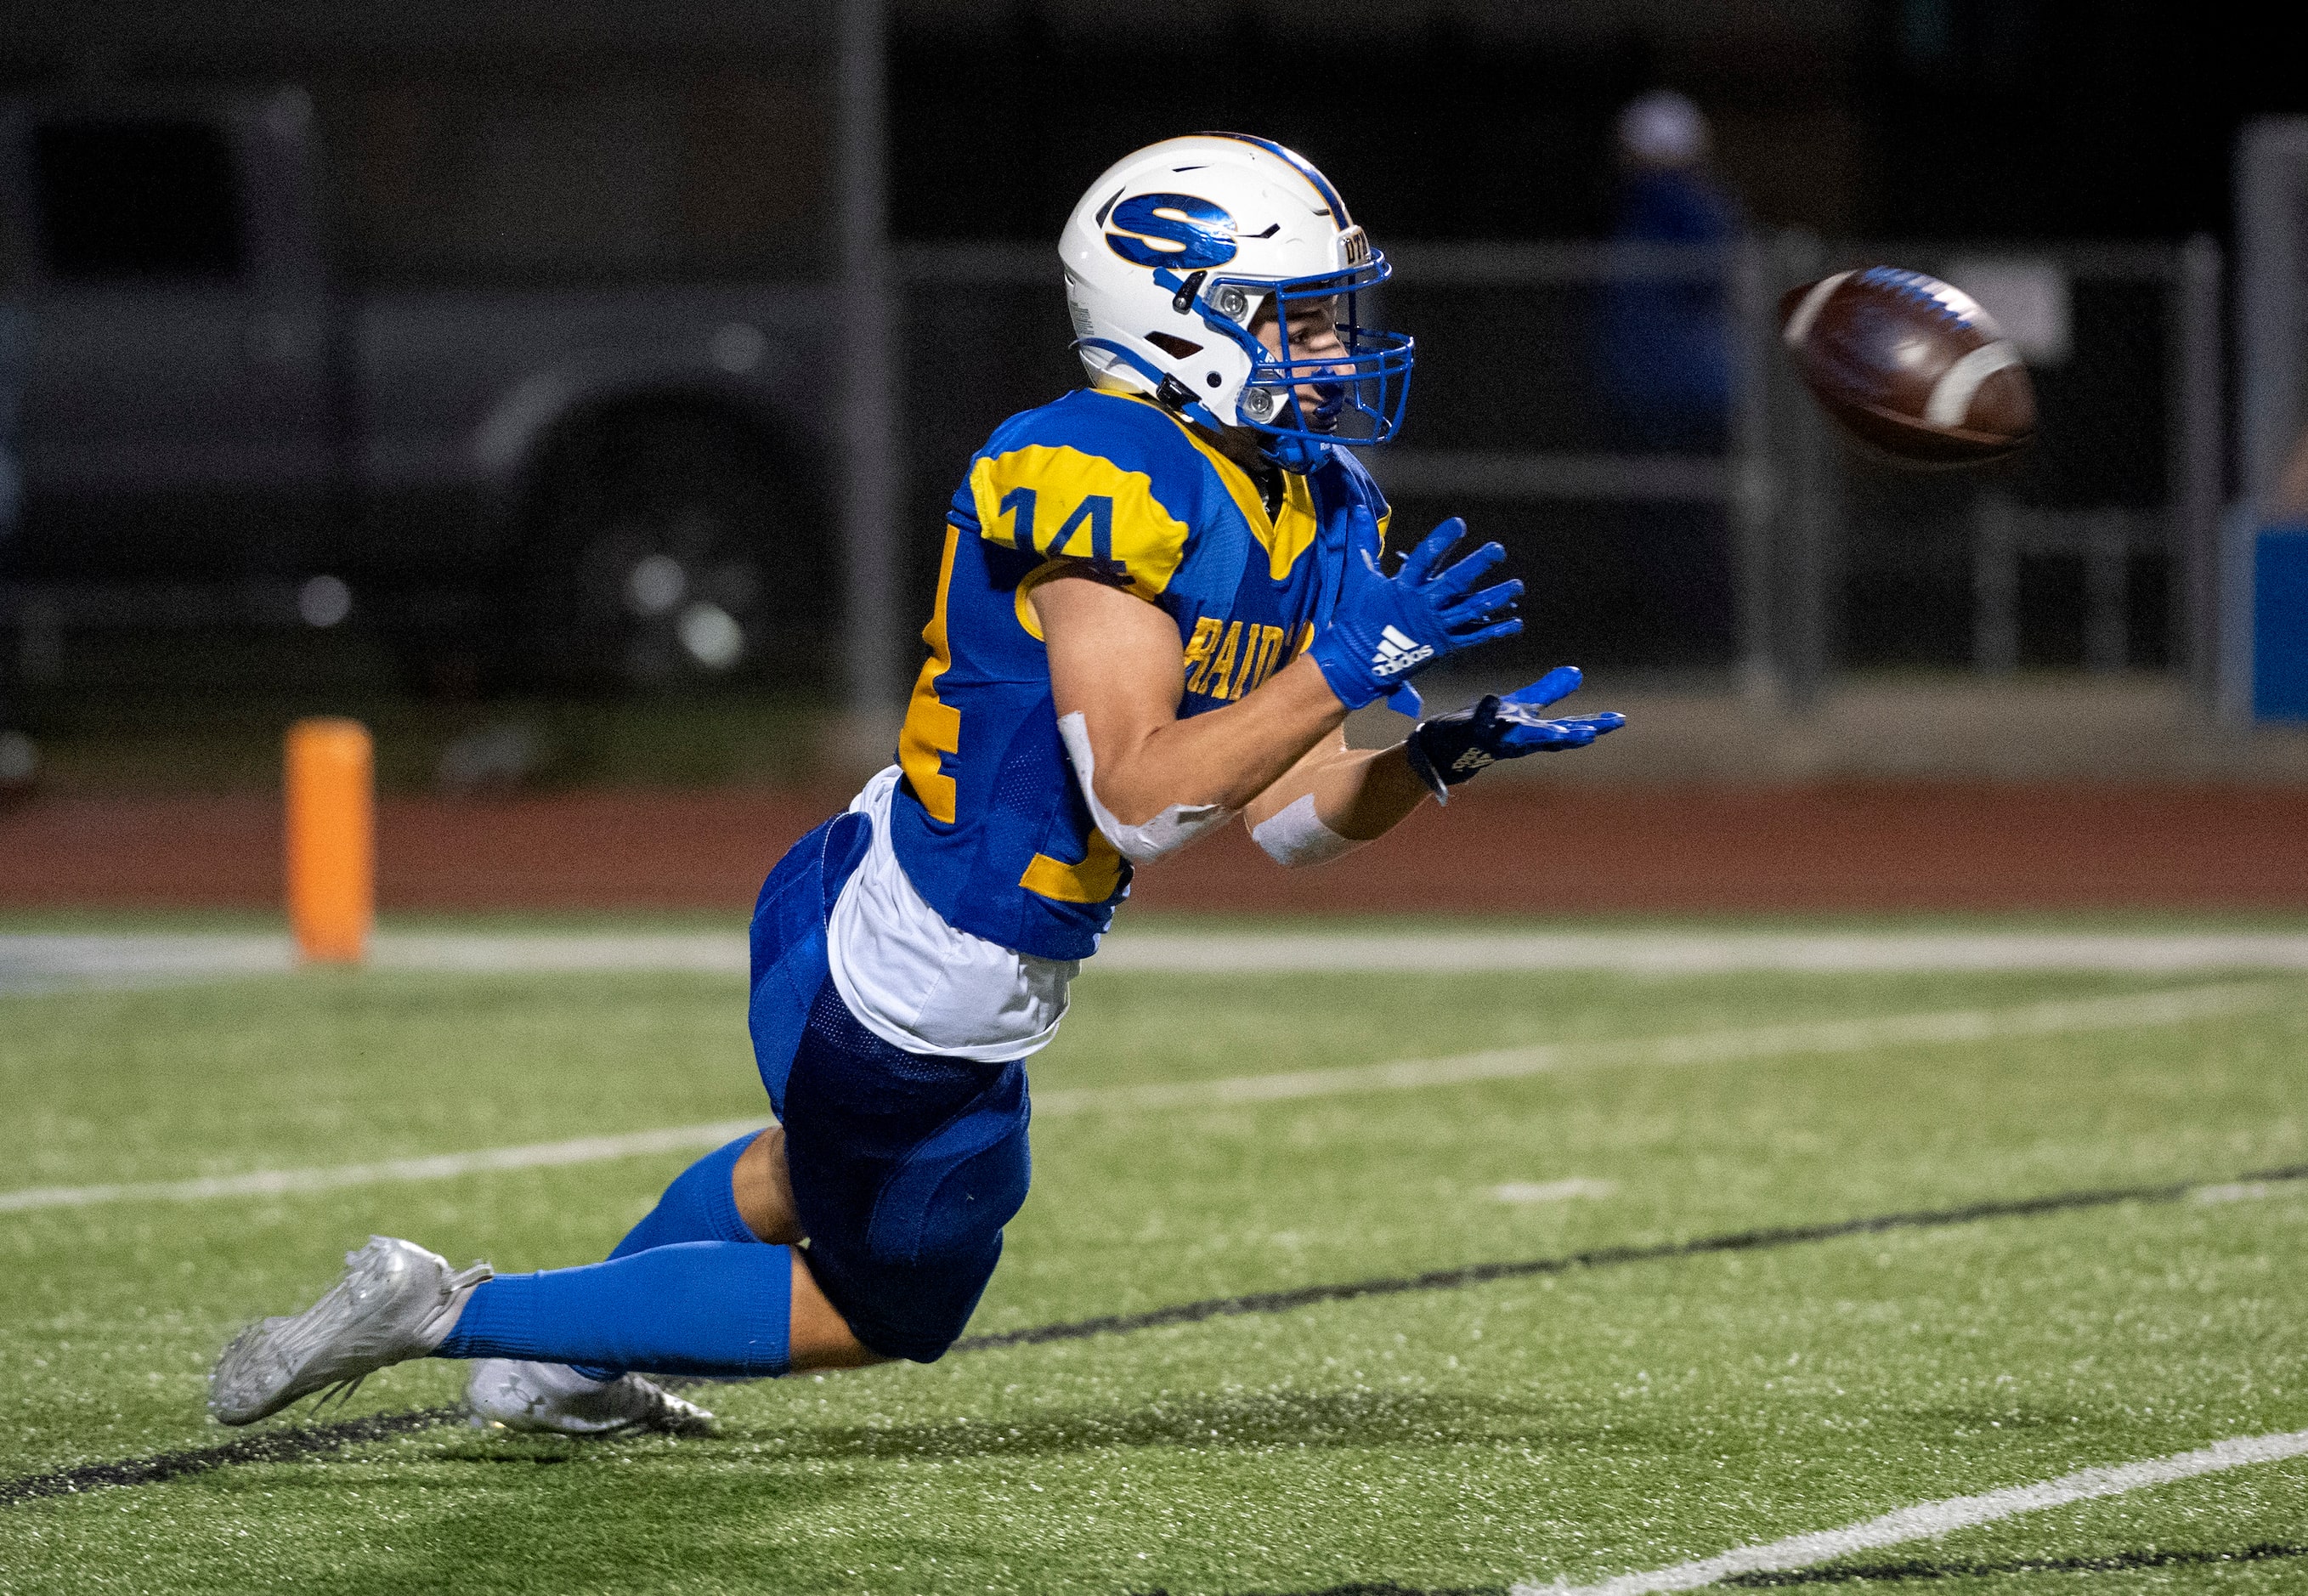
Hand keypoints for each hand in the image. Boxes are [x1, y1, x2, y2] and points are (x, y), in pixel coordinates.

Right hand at [1307, 509, 1521, 714]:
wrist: (1355, 663)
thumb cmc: (1355, 618)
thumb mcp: (1359, 577)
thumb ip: (1363, 542)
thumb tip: (1359, 508)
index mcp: (1403, 587)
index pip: (1425, 559)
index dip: (1442, 540)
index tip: (1459, 524)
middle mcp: (1422, 606)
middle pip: (1455, 582)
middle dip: (1478, 565)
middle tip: (1498, 551)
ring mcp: (1435, 627)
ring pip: (1471, 610)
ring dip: (1496, 598)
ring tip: (1517, 587)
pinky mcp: (1443, 647)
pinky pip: (1473, 638)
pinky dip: (1495, 631)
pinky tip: (1515, 623)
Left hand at [1402, 666, 1624, 797]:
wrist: (1446, 747)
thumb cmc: (1486, 727)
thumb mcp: (1522, 706)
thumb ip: (1549, 691)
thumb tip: (1577, 671)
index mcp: (1534, 732)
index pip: (1569, 728)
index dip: (1594, 724)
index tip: (1619, 720)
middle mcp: (1518, 739)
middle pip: (1549, 739)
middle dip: (1570, 737)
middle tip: (1592, 734)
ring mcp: (1495, 739)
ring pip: (1517, 738)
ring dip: (1534, 735)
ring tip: (1554, 732)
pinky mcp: (1472, 732)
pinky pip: (1480, 720)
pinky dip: (1487, 711)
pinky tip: (1492, 697)